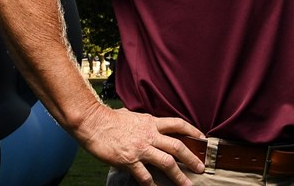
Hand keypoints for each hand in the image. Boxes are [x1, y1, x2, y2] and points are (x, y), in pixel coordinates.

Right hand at [70, 104, 206, 185]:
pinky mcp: (129, 160)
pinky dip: (152, 184)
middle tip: (201, 167)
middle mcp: (149, 135)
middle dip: (192, 158)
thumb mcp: (132, 115)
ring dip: (179, 175)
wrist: (92, 122)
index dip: (192, 131)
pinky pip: (145, 176)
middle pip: (178, 146)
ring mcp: (140, 149)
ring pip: (167, 163)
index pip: (177, 125)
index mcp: (151, 123)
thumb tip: (148, 124)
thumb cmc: (108, 118)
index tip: (202, 138)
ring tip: (187, 184)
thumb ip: (143, 122)